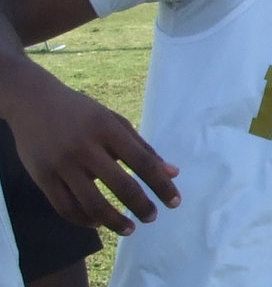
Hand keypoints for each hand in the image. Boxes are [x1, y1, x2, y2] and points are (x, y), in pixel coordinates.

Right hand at [7, 71, 179, 234]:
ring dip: (114, 221)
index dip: (161, 185)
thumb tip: (173, 173)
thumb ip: (143, 148)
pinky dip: (84, 220)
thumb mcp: (115, 122)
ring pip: (91, 203)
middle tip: (152, 217)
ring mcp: (62, 165)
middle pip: (120, 185)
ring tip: (129, 228)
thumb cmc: (83, 113)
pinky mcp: (42, 178)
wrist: (34, 103)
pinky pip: (65, 207)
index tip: (174, 202)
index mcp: (108, 130)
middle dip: (141, 206)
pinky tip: (98, 222)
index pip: (142, 162)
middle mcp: (86, 148)